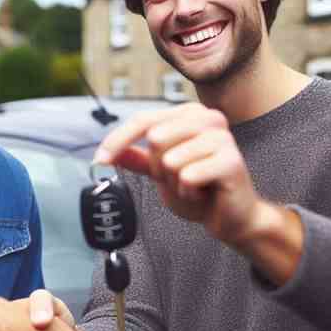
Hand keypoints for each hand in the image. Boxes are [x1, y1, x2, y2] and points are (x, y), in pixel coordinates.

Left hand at [94, 103, 262, 244]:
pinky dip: (188, 193)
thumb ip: (137, 159)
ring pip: (170, 160)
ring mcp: (221, 137)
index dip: (118, 140)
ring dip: (175, 183)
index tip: (100, 159)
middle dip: (159, 168)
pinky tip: (203, 193)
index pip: (143, 120)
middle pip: (156, 138)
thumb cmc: (199, 190)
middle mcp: (207, 118)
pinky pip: (188, 177)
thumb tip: (108, 153)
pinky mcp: (231, 160)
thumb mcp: (161, 172)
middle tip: (179, 179)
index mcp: (189, 114)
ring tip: (193, 186)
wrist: (230, 217)